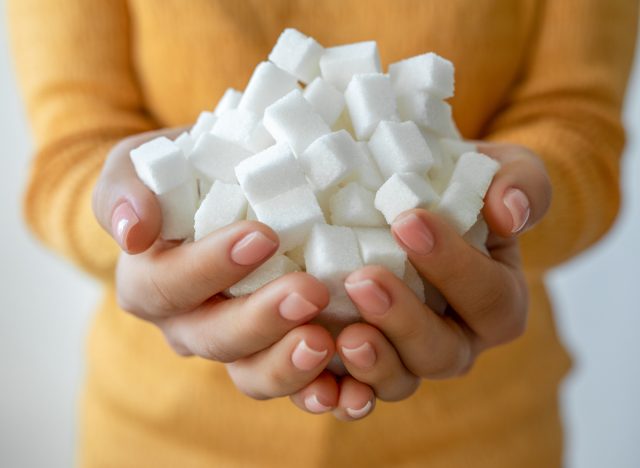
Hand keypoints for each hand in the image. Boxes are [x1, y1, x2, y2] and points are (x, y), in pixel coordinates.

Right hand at [92, 129, 346, 411]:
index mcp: (150, 283)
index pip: (168, 286)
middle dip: (260, 318)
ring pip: (251, 373)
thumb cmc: (180, 173)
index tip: (262, 237)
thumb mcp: (139, 163)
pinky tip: (350, 390)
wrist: (218, 189)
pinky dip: (319, 392)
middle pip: (214, 338)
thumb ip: (126, 188)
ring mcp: (233, 344)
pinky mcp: (274, 353)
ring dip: (288, 365)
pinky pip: (291, 385)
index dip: (209, 268)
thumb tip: (133, 230)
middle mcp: (188, 323)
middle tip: (309, 292)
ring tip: (325, 342)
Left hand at [327, 142, 550, 419]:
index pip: (487, 296)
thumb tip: (509, 212)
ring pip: (400, 381)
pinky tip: (317, 382)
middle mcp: (457, 340)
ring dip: (373, 364)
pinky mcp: (366, 364)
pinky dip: (338, 394)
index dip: (452, 265)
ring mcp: (409, 358)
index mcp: (496, 301)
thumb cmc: (461, 186)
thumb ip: (521, 183)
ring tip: (344, 337)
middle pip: (442, 352)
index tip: (408, 221)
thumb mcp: (503, 170)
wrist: (417, 202)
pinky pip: (355, 393)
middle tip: (364, 279)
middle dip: (404, 319)